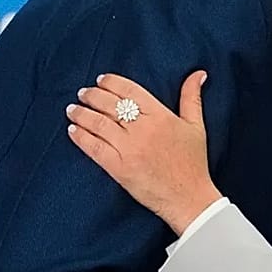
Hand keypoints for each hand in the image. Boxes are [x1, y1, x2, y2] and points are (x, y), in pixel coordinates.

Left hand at [65, 71, 220, 233]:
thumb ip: (192, 97)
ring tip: (73, 109)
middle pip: (109, 104)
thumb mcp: (196, 126)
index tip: (100, 80)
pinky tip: (73, 130)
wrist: (189, 198)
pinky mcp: (119, 168)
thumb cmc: (193, 163)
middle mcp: (143, 129)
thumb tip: (198, 73)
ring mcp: (129, 149)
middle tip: (83, 93)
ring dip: (81, 114)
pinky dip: (80, 137)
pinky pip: (94, 147)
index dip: (111, 82)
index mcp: (161, 116)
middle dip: (92, 95)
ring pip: (98, 124)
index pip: (129, 90)